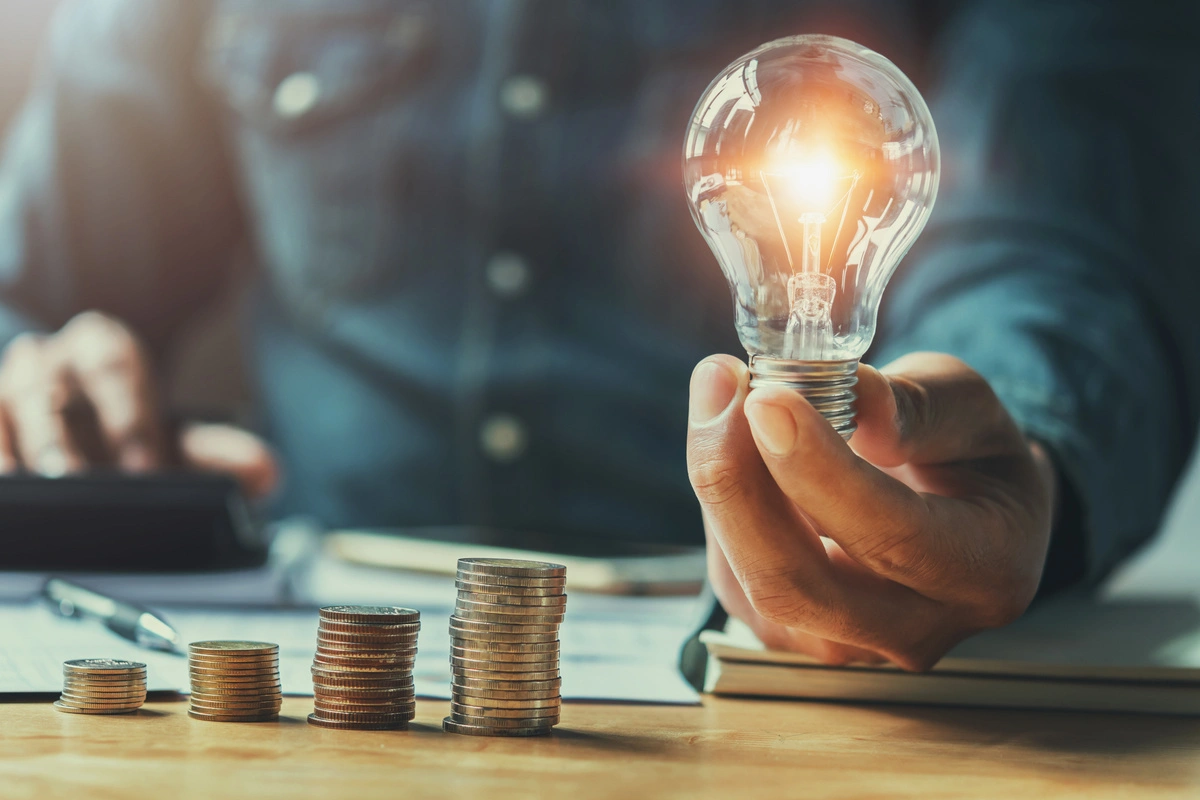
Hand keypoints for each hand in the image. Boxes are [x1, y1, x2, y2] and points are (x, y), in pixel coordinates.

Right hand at [0, 311, 277, 497]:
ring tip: (33, 490)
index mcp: (103, 347)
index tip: (144, 467)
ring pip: (3, 411)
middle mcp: (47, 359)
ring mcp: (4, 388)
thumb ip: (218, 455)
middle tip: (77, 482)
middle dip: (63, 440)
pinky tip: (7, 492)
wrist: (76, 428)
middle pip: (50, 391)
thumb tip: (266, 474)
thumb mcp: (173, 440)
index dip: (130, 417)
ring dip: (17, 452)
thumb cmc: (126, 430)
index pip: (117, 369)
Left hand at [687, 352, 1055, 669]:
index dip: (816, 470)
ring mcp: (847, 645)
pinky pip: (732, 575)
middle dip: (738, 483)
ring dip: (722, 483)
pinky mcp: (790, 635)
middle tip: (719, 386)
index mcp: (984, 572)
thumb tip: (853, 398)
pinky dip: (722, 503)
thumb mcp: (968, 405)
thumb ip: (916, 404)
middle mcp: (916, 631)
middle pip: (797, 585)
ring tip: (725, 394)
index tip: (765, 399)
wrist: (964, 513)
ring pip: (749, 582)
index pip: (890, 536)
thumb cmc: (970, 452)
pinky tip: (733, 445)